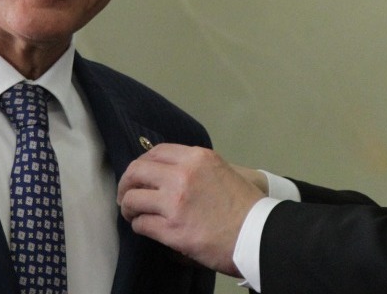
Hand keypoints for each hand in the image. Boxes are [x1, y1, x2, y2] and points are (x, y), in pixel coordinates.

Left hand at [117, 144, 263, 276]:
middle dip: (126, 184)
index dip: (142, 164)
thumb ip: (197, 168)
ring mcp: (176, 202)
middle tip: (127, 196)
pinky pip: (141, 224)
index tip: (139, 176)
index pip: (156, 152)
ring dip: (129, 207)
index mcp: (197, 158)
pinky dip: (139, 226)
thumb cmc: (246, 207)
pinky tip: (145, 228)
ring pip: (133, 198)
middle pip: (136, 171)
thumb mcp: (223, 172)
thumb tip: (169, 172)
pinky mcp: (173, 229)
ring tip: (133, 214)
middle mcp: (183, 174)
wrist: (260, 234)